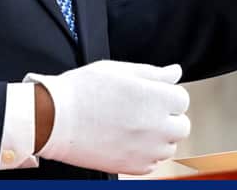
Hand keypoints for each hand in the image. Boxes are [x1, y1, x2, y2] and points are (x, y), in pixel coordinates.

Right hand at [26, 60, 189, 174]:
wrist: (54, 119)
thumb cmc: (81, 91)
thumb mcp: (117, 70)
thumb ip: (152, 73)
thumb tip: (174, 72)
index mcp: (155, 98)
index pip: (182, 99)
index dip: (165, 93)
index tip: (149, 94)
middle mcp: (156, 126)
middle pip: (181, 125)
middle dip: (167, 117)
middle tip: (141, 110)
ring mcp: (146, 150)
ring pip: (169, 146)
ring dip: (157, 136)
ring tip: (130, 125)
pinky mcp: (134, 167)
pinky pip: (153, 162)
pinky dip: (144, 153)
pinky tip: (124, 139)